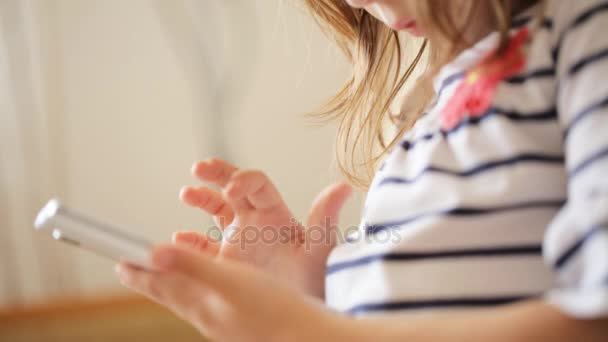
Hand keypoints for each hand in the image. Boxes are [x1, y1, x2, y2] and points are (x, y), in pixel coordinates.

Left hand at [115, 245, 346, 341]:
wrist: (307, 339)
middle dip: (150, 280)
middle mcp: (208, 316)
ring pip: (188, 301)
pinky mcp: (239, 323)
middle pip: (170, 295)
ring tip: (162, 278)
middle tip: (131, 269)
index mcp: (201, 304)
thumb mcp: (231, 280)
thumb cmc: (273, 309)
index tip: (120, 263)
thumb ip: (193, 266)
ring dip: (171, 286)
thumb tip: (154, 254)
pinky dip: (196, 291)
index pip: (160, 286)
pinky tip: (206, 293)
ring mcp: (224, 322)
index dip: (139, 274)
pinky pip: (207, 304)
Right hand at [175, 158, 351, 297]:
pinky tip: (181, 239)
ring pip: (215, 210)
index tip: (232, 188)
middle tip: (200, 169)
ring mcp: (238, 239)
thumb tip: (344, 187)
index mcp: (275, 213)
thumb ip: (325, 218)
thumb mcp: (320, 249)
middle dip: (217, 174)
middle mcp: (255, 220)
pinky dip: (190, 241)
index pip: (258, 185)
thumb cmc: (316, 278)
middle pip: (232, 187)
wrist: (304, 309)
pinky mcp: (226, 260)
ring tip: (187, 194)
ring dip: (201, 198)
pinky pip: (203, 245)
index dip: (244, 179)